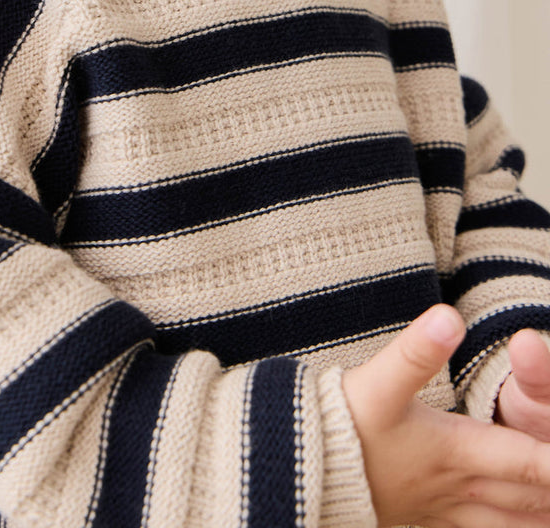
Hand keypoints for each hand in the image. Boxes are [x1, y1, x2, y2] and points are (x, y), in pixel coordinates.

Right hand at [343, 305, 549, 526]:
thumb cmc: (341, 426)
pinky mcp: (419, 520)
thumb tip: (450, 316)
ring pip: (508, 526)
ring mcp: (438, 510)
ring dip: (537, 520)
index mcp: (457, 453)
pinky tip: (506, 527)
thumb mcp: (379, 382)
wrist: (297, 470)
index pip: (530, 462)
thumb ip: (417, 350)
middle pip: (529, 500)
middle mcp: (456, 487)